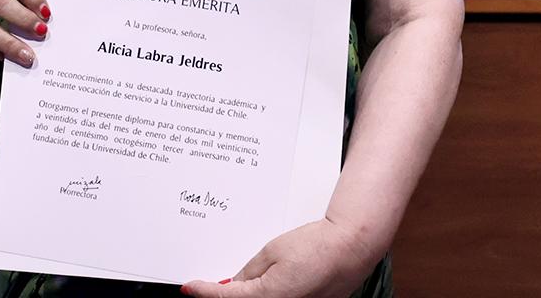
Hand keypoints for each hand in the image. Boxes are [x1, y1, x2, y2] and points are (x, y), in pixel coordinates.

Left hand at [182, 219, 375, 297]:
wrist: (350, 249)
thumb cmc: (317, 247)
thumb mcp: (272, 252)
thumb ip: (249, 272)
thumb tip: (233, 285)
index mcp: (268, 297)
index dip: (203, 292)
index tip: (190, 288)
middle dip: (223, 295)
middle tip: (206, 287)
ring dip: (243, 296)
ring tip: (234, 285)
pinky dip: (262, 296)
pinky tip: (258, 287)